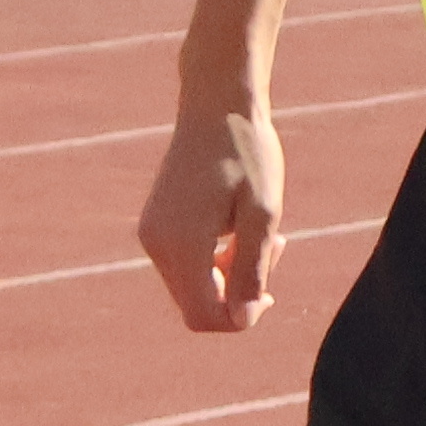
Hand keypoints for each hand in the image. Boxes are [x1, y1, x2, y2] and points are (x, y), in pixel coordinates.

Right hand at [137, 100, 289, 333]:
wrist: (216, 105)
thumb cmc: (247, 154)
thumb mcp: (263, 214)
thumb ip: (252, 269)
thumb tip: (242, 319)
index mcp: (182, 244)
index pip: (205, 316)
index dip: (241, 318)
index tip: (271, 290)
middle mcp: (157, 244)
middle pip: (197, 306)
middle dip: (238, 294)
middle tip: (274, 249)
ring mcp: (151, 235)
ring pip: (192, 288)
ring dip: (229, 275)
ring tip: (263, 233)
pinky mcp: (154, 225)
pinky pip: (185, 266)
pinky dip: (214, 260)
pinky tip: (237, 227)